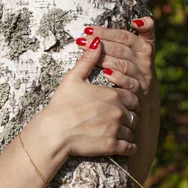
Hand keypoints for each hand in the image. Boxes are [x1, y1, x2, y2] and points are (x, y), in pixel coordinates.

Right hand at [42, 37, 139, 158]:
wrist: (53, 133)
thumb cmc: (61, 104)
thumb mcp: (73, 78)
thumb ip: (88, 60)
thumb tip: (97, 40)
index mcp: (113, 94)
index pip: (133, 97)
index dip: (129, 102)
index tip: (122, 105)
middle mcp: (118, 111)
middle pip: (134, 115)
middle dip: (130, 117)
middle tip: (121, 120)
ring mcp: (116, 129)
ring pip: (132, 131)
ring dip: (128, 132)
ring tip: (118, 132)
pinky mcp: (112, 145)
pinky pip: (129, 147)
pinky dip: (128, 147)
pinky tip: (123, 146)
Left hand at [76, 17, 155, 98]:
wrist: (147, 100)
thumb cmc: (137, 71)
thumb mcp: (140, 51)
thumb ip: (139, 34)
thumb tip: (132, 22)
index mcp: (144, 47)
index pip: (124, 36)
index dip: (106, 32)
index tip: (89, 30)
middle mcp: (145, 60)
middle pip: (122, 49)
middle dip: (100, 44)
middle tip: (82, 41)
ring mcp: (143, 76)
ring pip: (124, 64)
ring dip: (106, 59)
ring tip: (91, 56)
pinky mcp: (140, 91)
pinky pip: (130, 83)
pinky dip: (118, 78)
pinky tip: (106, 74)